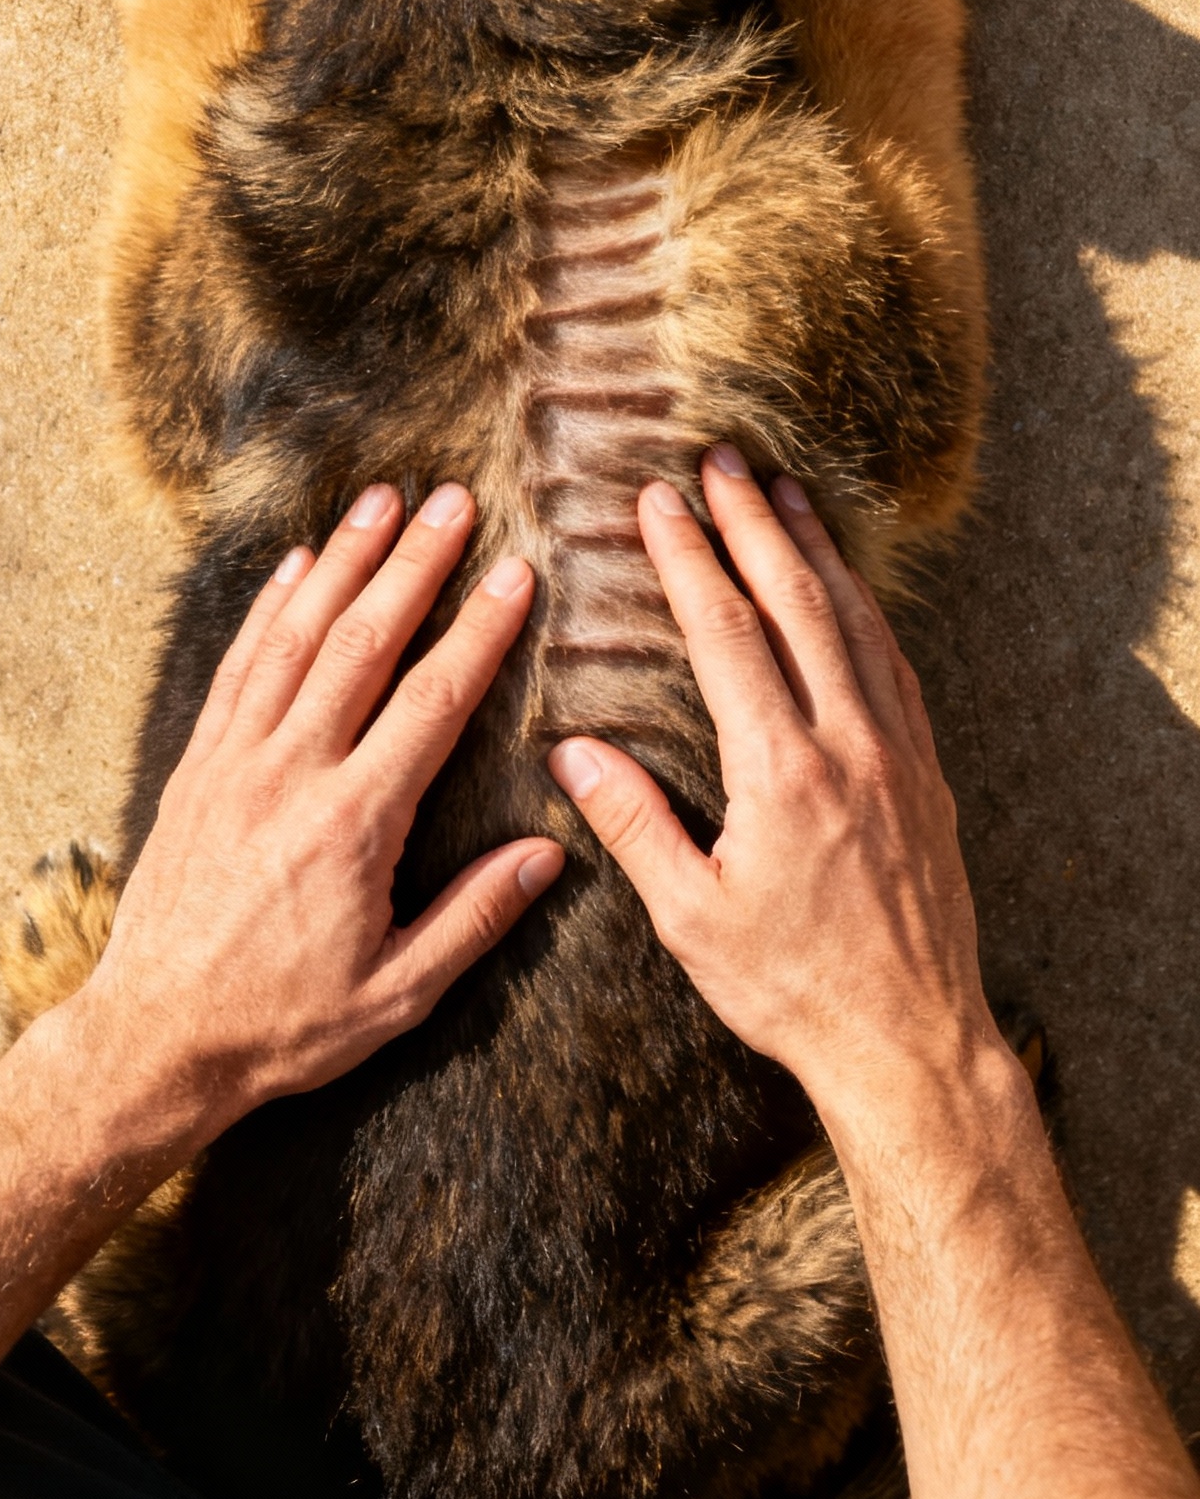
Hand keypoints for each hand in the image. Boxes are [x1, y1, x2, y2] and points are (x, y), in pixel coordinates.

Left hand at [74, 482, 563, 1150]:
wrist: (155, 1037)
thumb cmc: (282, 1026)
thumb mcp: (396, 994)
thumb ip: (474, 919)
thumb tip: (549, 854)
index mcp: (353, 823)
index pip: (431, 702)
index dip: (479, 632)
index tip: (515, 575)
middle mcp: (291, 773)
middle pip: (363, 642)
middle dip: (414, 564)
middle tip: (456, 502)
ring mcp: (235, 762)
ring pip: (297, 636)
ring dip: (343, 561)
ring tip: (382, 500)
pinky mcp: (196, 766)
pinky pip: (238, 667)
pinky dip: (269, 609)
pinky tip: (296, 566)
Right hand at [548, 449, 1004, 1126]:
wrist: (910, 1040)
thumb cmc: (791, 989)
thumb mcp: (690, 917)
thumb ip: (633, 826)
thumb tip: (572, 753)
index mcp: (781, 772)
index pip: (725, 632)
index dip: (688, 556)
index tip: (659, 499)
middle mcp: (848, 744)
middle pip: (797, 602)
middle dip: (753, 522)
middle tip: (722, 459)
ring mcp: (897, 753)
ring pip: (857, 621)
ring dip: (816, 549)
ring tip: (784, 491)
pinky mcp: (925, 772)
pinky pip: (894, 664)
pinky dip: (863, 608)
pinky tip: (846, 588)